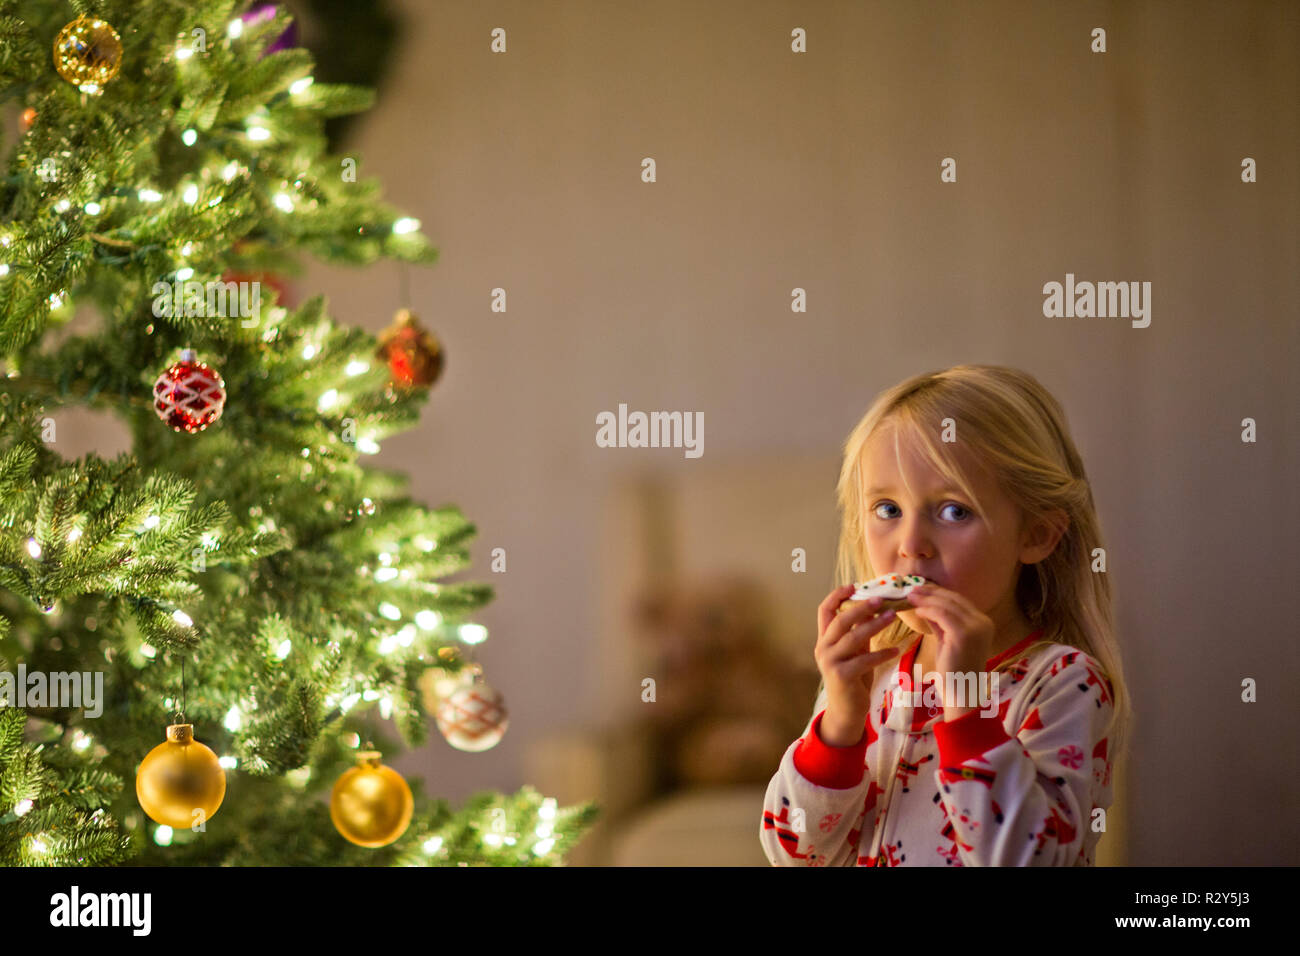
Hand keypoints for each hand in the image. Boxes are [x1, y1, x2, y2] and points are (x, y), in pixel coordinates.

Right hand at [815, 585, 901, 720]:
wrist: (846, 712)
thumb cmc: (853, 679)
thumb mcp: (854, 653)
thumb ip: (857, 633)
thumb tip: (871, 609)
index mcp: (824, 639)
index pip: (824, 610)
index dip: (837, 595)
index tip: (854, 585)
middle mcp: (823, 648)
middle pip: (840, 620)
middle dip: (861, 607)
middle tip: (880, 599)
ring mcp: (830, 663)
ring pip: (853, 637)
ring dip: (874, 625)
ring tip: (891, 616)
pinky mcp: (842, 676)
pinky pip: (865, 660)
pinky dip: (882, 653)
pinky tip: (896, 650)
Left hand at [904, 583, 995, 680]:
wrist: (961, 693)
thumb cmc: (954, 671)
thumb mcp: (948, 641)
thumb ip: (941, 623)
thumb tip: (927, 606)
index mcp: (983, 623)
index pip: (959, 601)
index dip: (939, 593)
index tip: (922, 590)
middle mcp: (983, 622)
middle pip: (954, 599)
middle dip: (931, 592)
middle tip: (912, 589)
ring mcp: (976, 627)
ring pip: (947, 605)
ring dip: (926, 599)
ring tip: (910, 597)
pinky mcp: (964, 634)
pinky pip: (942, 614)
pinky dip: (928, 610)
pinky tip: (917, 611)